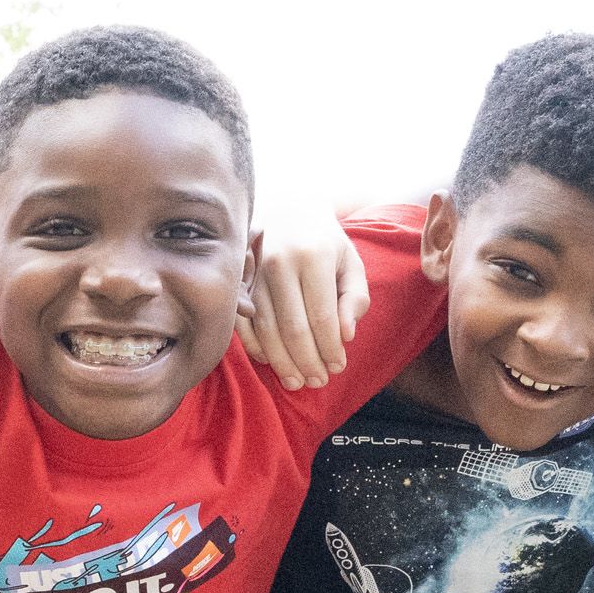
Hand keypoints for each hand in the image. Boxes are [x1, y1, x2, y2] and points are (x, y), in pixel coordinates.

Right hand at [236, 221, 373, 390]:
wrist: (287, 211)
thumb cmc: (325, 243)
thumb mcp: (351, 262)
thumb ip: (355, 297)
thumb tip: (346, 335)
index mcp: (313, 256)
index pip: (322, 315)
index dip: (330, 347)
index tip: (338, 367)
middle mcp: (280, 263)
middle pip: (293, 327)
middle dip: (307, 361)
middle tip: (318, 381)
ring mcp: (254, 273)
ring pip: (266, 329)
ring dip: (282, 361)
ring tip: (297, 382)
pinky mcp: (238, 281)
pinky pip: (243, 323)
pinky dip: (255, 347)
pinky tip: (270, 362)